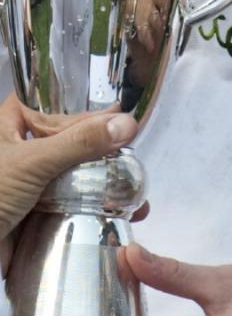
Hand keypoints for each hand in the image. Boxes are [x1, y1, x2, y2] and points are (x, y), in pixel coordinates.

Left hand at [0, 94, 136, 261]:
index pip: (55, 103)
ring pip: (73, 172)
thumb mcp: (32, 162)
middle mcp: (21, 148)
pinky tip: (120, 211)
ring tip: (135, 189)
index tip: (122, 110)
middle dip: (102, 147)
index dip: (85, 105)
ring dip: (103, 180)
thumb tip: (127, 124)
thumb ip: (79, 143)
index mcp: (10, 124)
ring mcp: (29, 181)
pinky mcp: (36, 211)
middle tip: (135, 152)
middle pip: (70, 139)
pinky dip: (93, 206)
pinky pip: (70, 202)